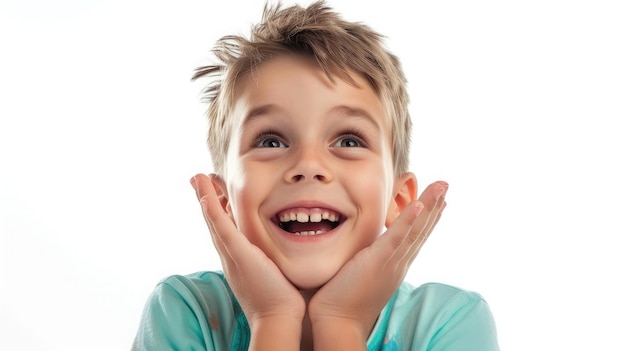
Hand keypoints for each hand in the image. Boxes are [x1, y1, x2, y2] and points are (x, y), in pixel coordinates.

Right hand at [190, 174, 304, 329]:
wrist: (278, 318)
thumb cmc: (281, 298)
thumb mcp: (272, 271)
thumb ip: (270, 258)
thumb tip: (278, 249)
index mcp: (238, 257)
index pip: (224, 228)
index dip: (217, 208)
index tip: (214, 189)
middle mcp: (230, 255)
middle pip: (214, 222)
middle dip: (206, 199)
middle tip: (198, 178)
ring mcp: (233, 255)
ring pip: (215, 222)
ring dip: (204, 199)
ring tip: (197, 178)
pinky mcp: (241, 256)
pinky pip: (224, 231)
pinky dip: (213, 213)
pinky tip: (207, 196)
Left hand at [308, 181, 447, 345]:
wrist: (337, 322)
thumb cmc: (342, 299)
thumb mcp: (360, 273)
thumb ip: (366, 260)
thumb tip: (363, 251)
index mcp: (394, 265)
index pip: (415, 237)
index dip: (428, 218)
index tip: (439, 201)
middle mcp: (398, 263)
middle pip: (421, 231)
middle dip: (435, 206)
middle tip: (445, 184)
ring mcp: (391, 262)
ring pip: (415, 230)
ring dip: (429, 206)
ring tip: (441, 186)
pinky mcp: (378, 262)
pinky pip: (396, 238)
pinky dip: (409, 221)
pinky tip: (419, 204)